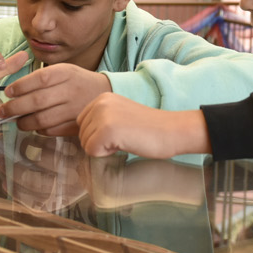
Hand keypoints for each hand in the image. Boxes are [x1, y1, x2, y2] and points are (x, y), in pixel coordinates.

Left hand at [0, 63, 111, 134]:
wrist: (104, 92)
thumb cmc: (77, 81)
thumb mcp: (63, 70)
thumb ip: (41, 78)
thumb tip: (14, 91)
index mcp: (66, 73)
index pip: (40, 79)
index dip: (20, 86)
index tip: (8, 92)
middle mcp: (70, 90)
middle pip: (38, 101)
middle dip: (15, 108)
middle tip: (3, 111)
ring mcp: (74, 109)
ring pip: (43, 119)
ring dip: (25, 122)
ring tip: (17, 122)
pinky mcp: (76, 125)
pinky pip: (52, 130)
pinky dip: (39, 130)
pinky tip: (35, 126)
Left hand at [77, 93, 211, 158]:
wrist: (171, 131)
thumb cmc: (149, 128)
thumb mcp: (120, 113)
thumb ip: (101, 119)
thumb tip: (83, 135)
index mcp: (102, 98)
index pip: (81, 123)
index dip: (97, 134)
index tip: (119, 132)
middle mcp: (99, 103)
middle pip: (81, 134)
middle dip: (99, 142)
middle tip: (124, 137)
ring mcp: (102, 115)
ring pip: (85, 144)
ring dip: (103, 148)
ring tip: (125, 139)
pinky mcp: (107, 130)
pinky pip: (92, 151)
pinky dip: (106, 154)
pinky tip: (124, 145)